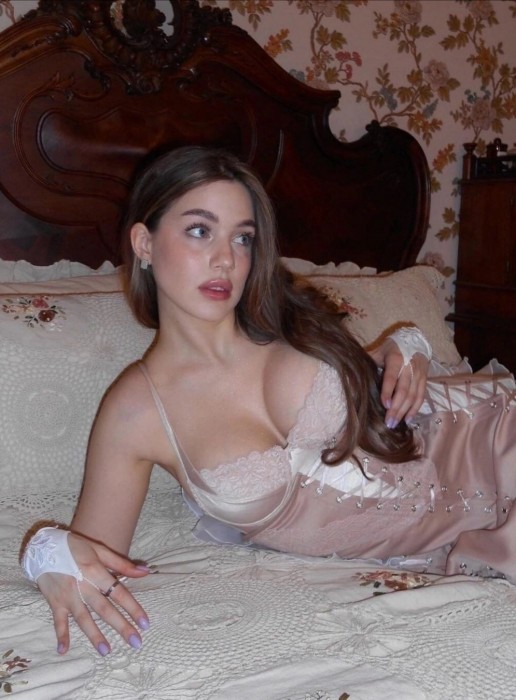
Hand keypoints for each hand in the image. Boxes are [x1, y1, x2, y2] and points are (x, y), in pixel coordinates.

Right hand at [36, 533, 149, 655]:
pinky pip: (58, 620)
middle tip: (135, 642)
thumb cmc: (76, 547)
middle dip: (121, 626)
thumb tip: (146, 571)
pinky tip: (63, 650)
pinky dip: (61, 635)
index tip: (145, 623)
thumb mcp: (100, 550)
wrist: (43, 546)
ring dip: (94, 635)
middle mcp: (83, 586)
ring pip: (83, 618)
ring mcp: (68, 596)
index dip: (133, 607)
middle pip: (104, 609)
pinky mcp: (55, 602)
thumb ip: (122, 564)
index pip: (118, 592)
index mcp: (96, 571)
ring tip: (106, 651)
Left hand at [369, 337, 428, 426]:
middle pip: (404, 391)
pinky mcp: (425, 380)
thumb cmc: (392, 348)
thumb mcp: (380, 351)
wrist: (416, 340)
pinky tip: (408, 419)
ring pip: (413, 396)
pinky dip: (415, 409)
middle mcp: (409, 367)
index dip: (388, 391)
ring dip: (405, 412)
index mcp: (396, 359)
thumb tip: (350, 368)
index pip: (391, 378)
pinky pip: (421, 397)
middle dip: (396, 408)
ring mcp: (419, 374)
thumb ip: (368, 360)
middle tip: (389, 422)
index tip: (385, 405)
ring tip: (396, 424)